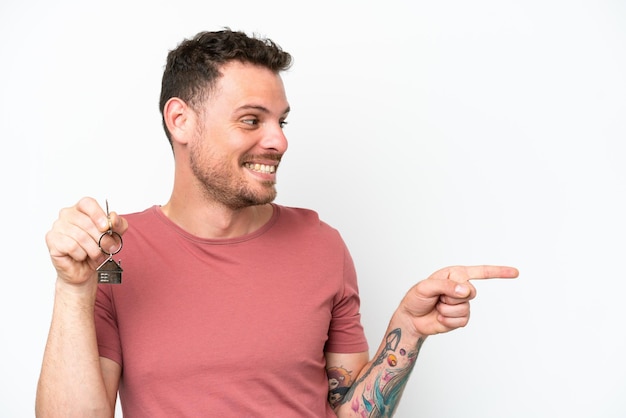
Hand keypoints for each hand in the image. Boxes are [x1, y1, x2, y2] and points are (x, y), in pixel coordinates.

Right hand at [45, 197, 127, 285]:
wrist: (85, 269)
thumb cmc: (96, 250)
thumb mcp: (114, 236)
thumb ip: (118, 225)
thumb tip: (113, 218)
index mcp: (82, 209)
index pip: (87, 203)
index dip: (98, 214)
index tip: (106, 227)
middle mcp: (67, 215)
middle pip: (87, 222)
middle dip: (102, 239)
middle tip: (108, 248)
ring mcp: (58, 226)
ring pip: (80, 236)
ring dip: (93, 249)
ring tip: (96, 254)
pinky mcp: (52, 240)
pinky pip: (71, 246)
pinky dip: (81, 254)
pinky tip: (81, 256)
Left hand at [397, 265, 518, 336]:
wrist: (411, 318)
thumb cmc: (416, 298)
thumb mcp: (425, 287)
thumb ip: (445, 285)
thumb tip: (465, 289)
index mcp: (455, 274)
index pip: (480, 272)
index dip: (499, 272)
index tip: (515, 272)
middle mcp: (461, 287)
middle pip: (470, 292)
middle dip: (451, 296)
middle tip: (438, 298)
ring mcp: (462, 304)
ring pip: (464, 308)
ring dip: (447, 309)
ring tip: (437, 307)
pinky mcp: (460, 318)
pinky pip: (461, 320)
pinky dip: (447, 320)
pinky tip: (439, 317)